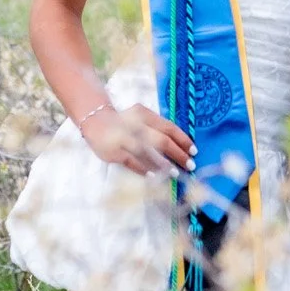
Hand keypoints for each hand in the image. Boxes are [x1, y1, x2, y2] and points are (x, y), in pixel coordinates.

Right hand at [79, 103, 195, 176]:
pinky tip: (155, 176)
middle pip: (161, 141)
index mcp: (144, 114)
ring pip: (147, 152)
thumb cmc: (126, 122)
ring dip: (163, 164)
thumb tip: (181, 146)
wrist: (95, 120)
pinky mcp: (114, 152)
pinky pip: (132, 162)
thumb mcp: (142, 118)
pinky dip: (145, 169)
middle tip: (190, 165)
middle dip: (178, 154)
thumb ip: (158, 128)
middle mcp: (134, 125)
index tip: (194, 151)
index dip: (183, 140)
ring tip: (176, 173)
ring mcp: (123, 138)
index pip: (168, 127)